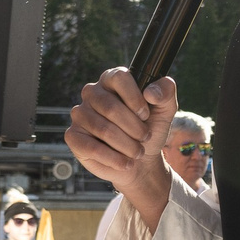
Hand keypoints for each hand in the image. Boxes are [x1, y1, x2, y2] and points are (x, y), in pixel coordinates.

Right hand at [66, 69, 175, 228]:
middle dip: (134, 128)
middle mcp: (92, 93)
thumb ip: (166, 91)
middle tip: (145, 137)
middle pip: (110, 107)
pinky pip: (91, 147)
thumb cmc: (150, 129)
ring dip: (127, 145)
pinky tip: (125, 163)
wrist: (141, 160)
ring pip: (103, 129)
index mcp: (112, 79)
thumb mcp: (165, 109)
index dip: (134, 98)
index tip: (145, 115)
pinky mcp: (73, 136)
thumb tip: (151, 92)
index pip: (118, 77)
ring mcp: (80, 114)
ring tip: (137, 152)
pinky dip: (113, 158)